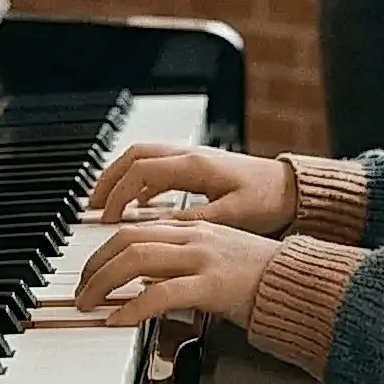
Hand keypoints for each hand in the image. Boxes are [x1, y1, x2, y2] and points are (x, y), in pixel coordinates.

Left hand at [75, 219, 281, 326]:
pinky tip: (118, 319)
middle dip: (95, 265)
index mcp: (194, 228)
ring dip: (103, 282)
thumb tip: (148, 281)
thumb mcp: (217, 257)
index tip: (91, 271)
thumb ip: (184, 261)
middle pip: (127, 239)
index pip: (136, 229)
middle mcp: (194, 237)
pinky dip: (132, 307)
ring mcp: (202, 259)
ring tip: (89, 303)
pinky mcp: (211, 285)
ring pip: (136, 260)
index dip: (105, 250)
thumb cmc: (261, 276)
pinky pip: (160, 294)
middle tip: (80, 289)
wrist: (298, 282)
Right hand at [86, 143, 296, 233]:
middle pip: (134, 156)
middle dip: (108, 180)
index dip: (118, 193)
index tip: (105, 218)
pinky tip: (135, 206)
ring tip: (104, 205)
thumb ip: (194, 220)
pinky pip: (156, 167)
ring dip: (119, 178)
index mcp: (195, 165)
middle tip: (91, 207)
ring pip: (142, 158)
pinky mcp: (196, 167)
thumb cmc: (267, 200)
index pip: (141, 171)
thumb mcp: (231, 215)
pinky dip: (138, 182)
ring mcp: (191, 158)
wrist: (291, 189)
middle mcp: (189, 155)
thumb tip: (159, 228)